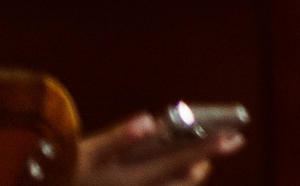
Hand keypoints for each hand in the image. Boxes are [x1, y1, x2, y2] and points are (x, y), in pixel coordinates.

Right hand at [77, 112, 244, 185]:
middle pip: (185, 180)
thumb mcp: (87, 151)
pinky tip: (177, 169)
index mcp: (131, 178)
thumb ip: (120, 136)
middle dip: (205, 161)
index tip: (234, 137)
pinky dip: (175, 179)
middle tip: (224, 141)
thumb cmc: (65, 170)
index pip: (180, 161)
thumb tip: (149, 121)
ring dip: (190, 173)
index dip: (209, 148)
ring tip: (201, 157)